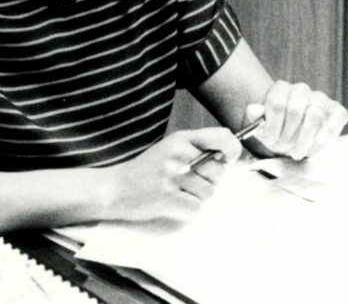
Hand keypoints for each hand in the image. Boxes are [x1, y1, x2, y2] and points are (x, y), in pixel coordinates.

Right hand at [101, 128, 241, 222]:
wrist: (115, 188)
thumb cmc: (146, 170)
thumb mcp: (170, 149)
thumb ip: (196, 149)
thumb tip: (227, 159)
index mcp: (180, 139)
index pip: (221, 137)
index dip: (232, 149)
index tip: (229, 158)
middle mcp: (178, 155)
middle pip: (218, 171)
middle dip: (209, 180)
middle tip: (187, 181)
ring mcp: (173, 177)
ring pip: (208, 192)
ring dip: (196, 197)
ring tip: (176, 192)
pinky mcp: (169, 198)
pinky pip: (196, 207)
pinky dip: (186, 210)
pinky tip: (171, 203)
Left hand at [245, 81, 347, 160]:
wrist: (293, 135)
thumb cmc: (278, 129)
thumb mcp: (262, 125)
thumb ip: (256, 117)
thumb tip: (253, 110)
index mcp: (281, 89)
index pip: (277, 104)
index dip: (273, 126)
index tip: (271, 140)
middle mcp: (301, 90)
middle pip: (295, 110)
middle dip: (288, 135)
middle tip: (286, 149)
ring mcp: (320, 99)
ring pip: (314, 116)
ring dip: (305, 139)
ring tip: (298, 152)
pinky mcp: (336, 110)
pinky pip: (337, 116)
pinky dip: (329, 130)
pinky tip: (320, 141)